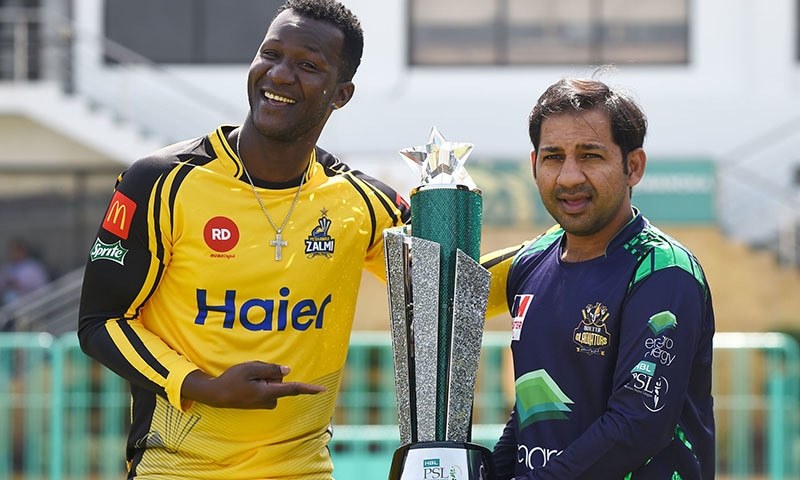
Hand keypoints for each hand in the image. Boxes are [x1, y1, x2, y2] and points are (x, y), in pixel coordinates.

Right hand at [182, 361, 325, 408]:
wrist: (216, 395)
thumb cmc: (232, 380)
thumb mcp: (251, 368)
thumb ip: (270, 369)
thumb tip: (287, 371)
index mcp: (269, 393)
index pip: (293, 389)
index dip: (309, 388)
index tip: (323, 390)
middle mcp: (270, 400)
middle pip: (280, 379)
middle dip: (270, 373)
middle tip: (251, 373)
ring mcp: (265, 403)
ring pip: (273, 382)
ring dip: (263, 377)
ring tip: (247, 379)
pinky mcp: (261, 402)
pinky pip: (266, 387)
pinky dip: (259, 382)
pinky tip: (247, 383)